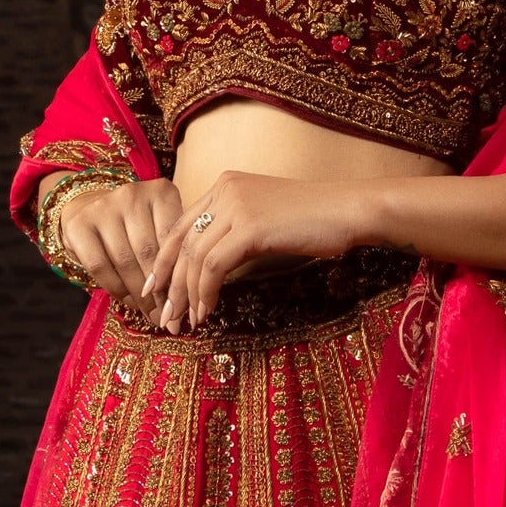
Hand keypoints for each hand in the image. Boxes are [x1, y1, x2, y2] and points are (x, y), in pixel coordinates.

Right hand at [48, 177, 187, 304]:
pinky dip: (116, 289)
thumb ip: (173, 252)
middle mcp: (131, 194)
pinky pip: (100, 266)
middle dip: (161, 291)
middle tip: (169, 316)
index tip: (185, 302)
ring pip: (125, 261)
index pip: (174, 238)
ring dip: (140, 295)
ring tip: (152, 314)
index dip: (179, 275)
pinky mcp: (79, 225)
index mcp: (160, 192)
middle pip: (149, 252)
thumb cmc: (135, 225)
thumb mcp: (160, 227)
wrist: (88, 206)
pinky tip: (128, 301)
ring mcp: (103, 207)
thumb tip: (187, 300)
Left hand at [150, 166, 391, 333]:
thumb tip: (211, 267)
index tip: (156, 289)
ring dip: (187, 296)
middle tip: (164, 315)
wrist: (349, 210)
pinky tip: (208, 312)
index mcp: (225, 185)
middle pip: (181, 242)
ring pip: (195, 258)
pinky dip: (206, 293)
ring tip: (187, 321)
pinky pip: (213, 267)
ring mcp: (236, 206)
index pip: (181, 225)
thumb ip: (235, 230)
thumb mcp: (265, 217)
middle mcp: (224, 190)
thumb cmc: (316, 219)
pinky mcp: (250, 227)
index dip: (165, 260)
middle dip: (169, 283)